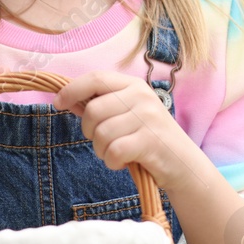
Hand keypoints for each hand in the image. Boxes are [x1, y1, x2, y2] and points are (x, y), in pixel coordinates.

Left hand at [53, 70, 196, 188]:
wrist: (185, 166)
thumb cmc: (150, 141)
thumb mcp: (128, 116)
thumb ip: (102, 106)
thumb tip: (67, 99)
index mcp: (134, 86)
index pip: (95, 78)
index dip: (72, 89)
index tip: (58, 102)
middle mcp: (141, 97)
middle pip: (93, 110)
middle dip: (90, 132)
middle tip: (104, 142)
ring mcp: (148, 118)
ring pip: (101, 134)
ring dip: (102, 151)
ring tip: (117, 153)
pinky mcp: (150, 141)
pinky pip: (113, 151)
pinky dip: (112, 162)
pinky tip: (124, 162)